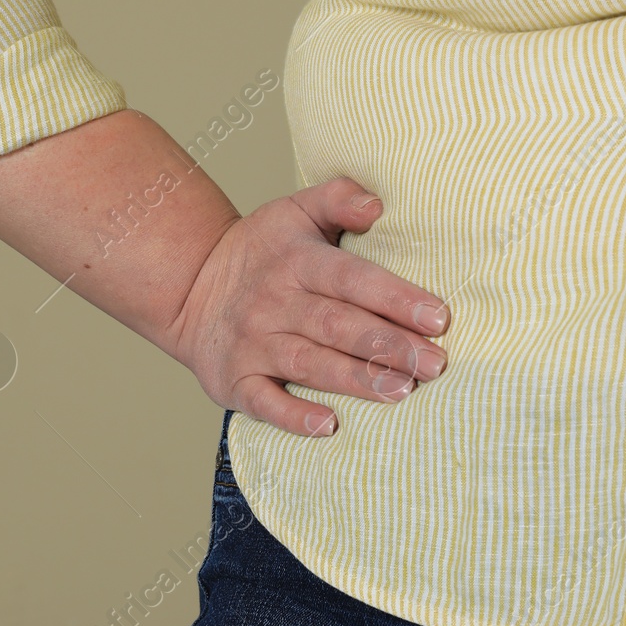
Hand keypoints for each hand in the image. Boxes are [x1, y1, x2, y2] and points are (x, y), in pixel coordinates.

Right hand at [160, 176, 450, 436]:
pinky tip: (328, 426)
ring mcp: (253, 343)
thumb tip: (377, 204)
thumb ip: (338, 199)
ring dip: (355, 379)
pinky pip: (264, 401)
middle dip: (389, 346)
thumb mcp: (293, 211)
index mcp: (296, 261)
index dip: (394, 298)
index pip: (351, 279)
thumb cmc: (259, 251)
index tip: (438, 317)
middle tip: (435, 364)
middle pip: (337, 325)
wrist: (187, 286)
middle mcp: (274, 302)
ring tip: (401, 391)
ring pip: (308, 363)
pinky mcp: (235, 380)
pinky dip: (293, 415)